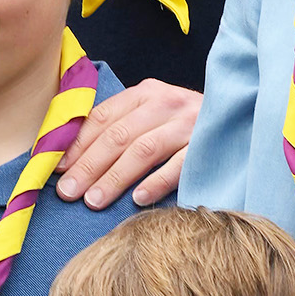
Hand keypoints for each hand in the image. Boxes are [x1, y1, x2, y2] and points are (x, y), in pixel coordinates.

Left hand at [55, 80, 200, 209]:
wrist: (238, 118)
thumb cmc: (180, 125)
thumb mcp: (149, 116)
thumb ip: (116, 129)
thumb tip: (68, 161)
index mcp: (145, 93)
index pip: (102, 117)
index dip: (76, 144)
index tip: (56, 169)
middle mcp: (166, 103)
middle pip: (118, 136)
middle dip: (88, 166)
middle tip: (67, 193)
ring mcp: (189, 124)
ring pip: (143, 150)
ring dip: (115, 178)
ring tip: (93, 201)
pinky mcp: (208, 145)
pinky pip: (179, 165)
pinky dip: (157, 182)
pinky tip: (138, 200)